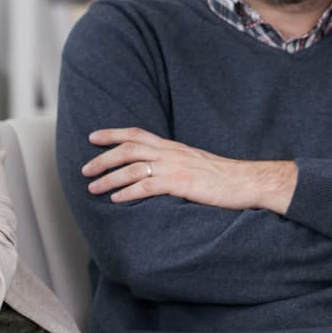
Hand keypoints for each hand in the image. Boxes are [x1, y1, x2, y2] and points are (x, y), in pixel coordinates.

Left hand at [82, 127, 296, 213]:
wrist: (246, 181)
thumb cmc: (222, 177)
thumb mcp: (194, 164)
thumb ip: (174, 164)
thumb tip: (155, 173)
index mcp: (173, 146)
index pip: (136, 133)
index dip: (112, 134)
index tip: (92, 137)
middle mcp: (170, 152)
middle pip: (128, 148)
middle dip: (103, 158)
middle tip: (85, 169)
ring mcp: (174, 166)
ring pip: (132, 168)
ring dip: (109, 177)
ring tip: (93, 188)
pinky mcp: (181, 183)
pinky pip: (147, 186)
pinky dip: (128, 192)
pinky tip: (116, 199)